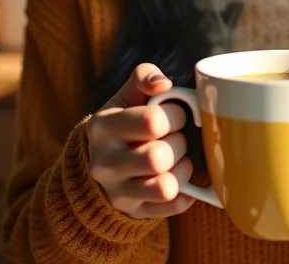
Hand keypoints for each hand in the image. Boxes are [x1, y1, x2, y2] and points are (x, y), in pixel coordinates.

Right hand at [87, 63, 195, 219]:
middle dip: (178, 142)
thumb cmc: (126, 120)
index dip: (175, 115)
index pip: (153, 121)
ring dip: (182, 168)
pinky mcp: (133, 212)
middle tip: (173, 137)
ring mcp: (117, 192)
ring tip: (175, 159)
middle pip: (160, 156)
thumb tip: (164, 83)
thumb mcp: (128, 94)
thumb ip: (144, 77)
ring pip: (167, 185)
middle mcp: (104, 162)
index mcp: (103, 126)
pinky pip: (172, 206)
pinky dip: (185, 194)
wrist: (103, 162)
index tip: (171, 114)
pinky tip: (177, 179)